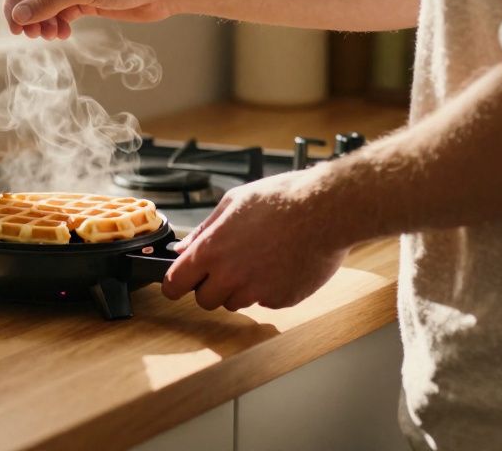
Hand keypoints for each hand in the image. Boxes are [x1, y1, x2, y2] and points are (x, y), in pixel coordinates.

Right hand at [3, 0, 179, 39]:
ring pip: (45, 6)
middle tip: (32, 34)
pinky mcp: (85, 0)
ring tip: (50, 35)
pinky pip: (61, 14)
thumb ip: (48, 3)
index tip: (14, 23)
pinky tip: (62, 33)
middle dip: (30, 14)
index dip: (14, 0)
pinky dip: (57, 24)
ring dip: (43, 22)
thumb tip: (18, 15)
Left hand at [162, 171, 349, 310]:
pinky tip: (280, 264)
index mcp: (212, 251)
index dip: (174, 285)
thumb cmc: (282, 199)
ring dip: (240, 288)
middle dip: (210, 287)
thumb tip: (185, 248)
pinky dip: (268, 288)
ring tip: (259, 259)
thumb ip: (205, 229)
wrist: (327, 210)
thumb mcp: (234, 202)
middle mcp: (231, 276)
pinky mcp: (282, 299)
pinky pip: (266, 301)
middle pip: (205, 301)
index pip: (176, 283)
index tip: (177, 284)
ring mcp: (258, 292)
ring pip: (235, 302)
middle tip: (225, 268)